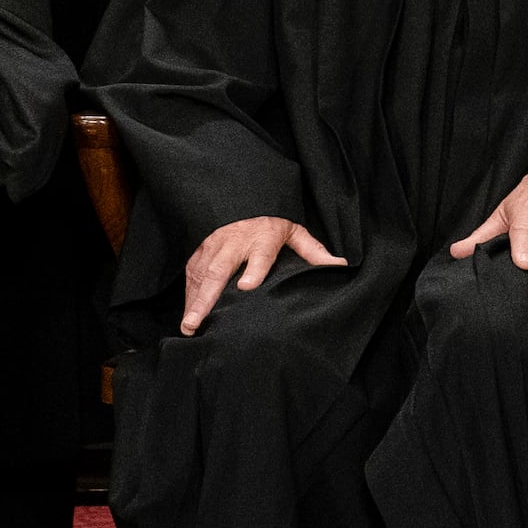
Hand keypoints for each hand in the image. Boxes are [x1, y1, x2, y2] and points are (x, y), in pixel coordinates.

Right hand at [180, 215, 345, 333]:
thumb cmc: (273, 225)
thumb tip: (340, 266)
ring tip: (188, 326)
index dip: (255, 270)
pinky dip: (189, 294)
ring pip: (202, 274)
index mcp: (263, 236)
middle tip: (198, 322)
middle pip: (220, 269)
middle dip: (208, 297)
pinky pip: (192, 273)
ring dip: (194, 301)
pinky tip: (188, 315)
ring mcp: (215, 245)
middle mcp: (236, 241)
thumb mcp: (296, 233)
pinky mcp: (201, 250)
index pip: (261, 254)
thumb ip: (313, 251)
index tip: (247, 287)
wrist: (245, 202)